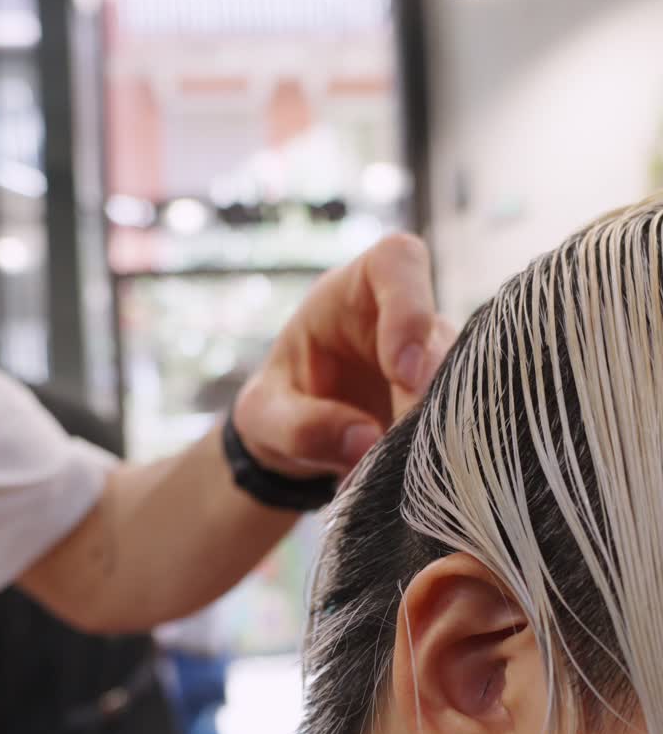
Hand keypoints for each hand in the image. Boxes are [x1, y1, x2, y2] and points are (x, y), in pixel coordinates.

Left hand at [235, 233, 455, 477]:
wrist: (297, 434)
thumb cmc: (278, 406)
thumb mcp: (265, 417)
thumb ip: (301, 427)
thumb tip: (364, 443)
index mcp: (351, 292)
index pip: (397, 262)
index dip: (410, 308)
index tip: (404, 373)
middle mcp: (403, 316)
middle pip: (441, 334)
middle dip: (431, 392)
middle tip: (405, 446)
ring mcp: (434, 356)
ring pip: (464, 377)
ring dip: (441, 424)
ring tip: (407, 468)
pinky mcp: (449, 397)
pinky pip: (469, 412)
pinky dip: (451, 443)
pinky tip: (426, 472)